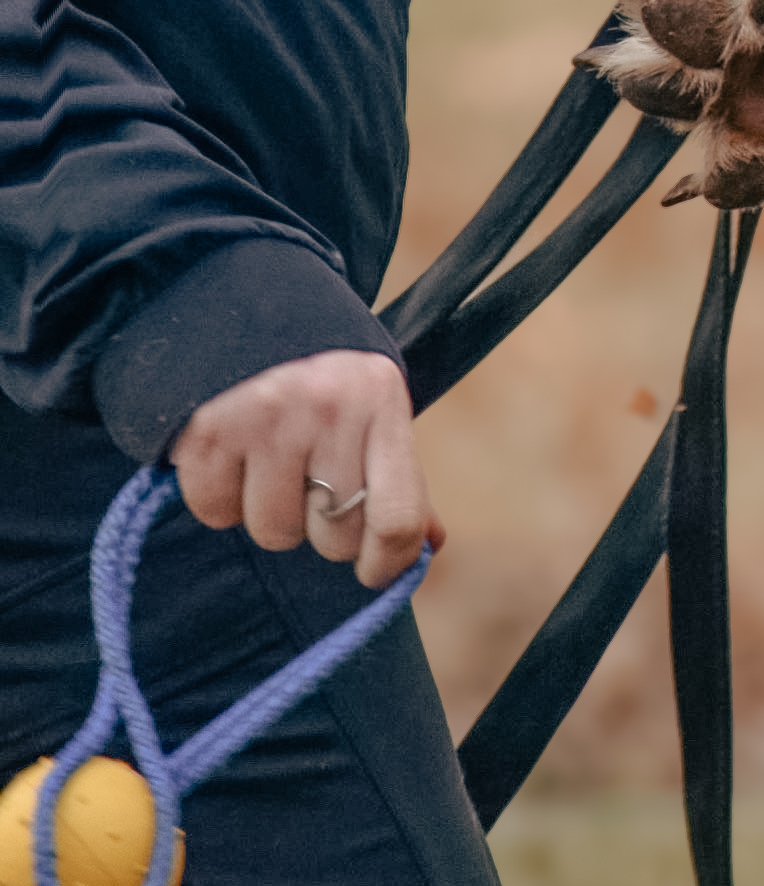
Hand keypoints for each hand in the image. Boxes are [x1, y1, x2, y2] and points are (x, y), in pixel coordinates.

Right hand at [168, 351, 438, 591]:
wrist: (243, 312)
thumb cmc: (323, 382)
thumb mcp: (373, 412)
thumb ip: (401, 480)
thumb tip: (431, 546)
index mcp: (382, 402)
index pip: (398, 518)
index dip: (388, 562)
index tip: (373, 572)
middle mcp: (329, 407)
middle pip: (333, 538)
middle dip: (322, 527)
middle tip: (310, 483)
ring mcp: (268, 417)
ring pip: (273, 532)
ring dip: (271, 513)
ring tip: (271, 463)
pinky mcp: (210, 429)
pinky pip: (216, 512)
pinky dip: (220, 499)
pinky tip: (232, 458)